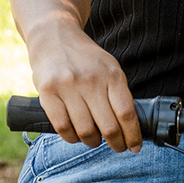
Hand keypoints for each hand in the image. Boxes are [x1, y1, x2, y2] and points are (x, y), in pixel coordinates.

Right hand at [23, 17, 140, 149]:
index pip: (126, 114)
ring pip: (86, 131)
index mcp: (112, 75)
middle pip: (108, 127)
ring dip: (92, 142)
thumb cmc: (84, 58)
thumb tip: (129, 127)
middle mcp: (91, 80)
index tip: (135, 147)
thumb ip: (118, 93)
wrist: (53, 36)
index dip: (132, 136)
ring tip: (94, 140)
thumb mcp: (109, 68)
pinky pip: (63, 127)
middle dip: (116, 143)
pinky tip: (75, 135)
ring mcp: (68, 86)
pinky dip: (71, 138)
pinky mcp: (48, 92)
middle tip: (116, 146)